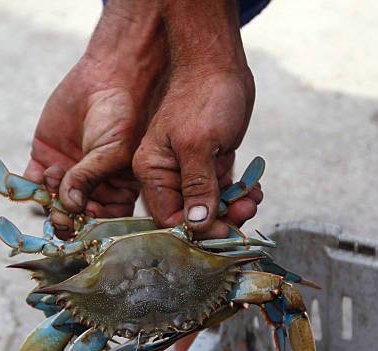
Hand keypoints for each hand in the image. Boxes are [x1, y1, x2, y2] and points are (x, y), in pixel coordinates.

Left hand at [24, 3, 164, 237]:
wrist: (107, 76)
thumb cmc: (123, 116)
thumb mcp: (113, 151)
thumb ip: (91, 179)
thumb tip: (69, 206)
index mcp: (117, 192)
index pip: (103, 221)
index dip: (92, 225)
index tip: (85, 217)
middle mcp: (91, 189)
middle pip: (74, 217)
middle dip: (66, 218)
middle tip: (61, 214)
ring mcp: (68, 175)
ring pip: (52, 203)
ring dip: (49, 198)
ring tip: (56, 174)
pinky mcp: (46, 158)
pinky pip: (32, 183)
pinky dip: (31, 185)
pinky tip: (43, 172)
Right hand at [133, 68, 260, 237]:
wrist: (219, 63)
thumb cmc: (203, 97)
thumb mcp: (199, 144)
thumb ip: (198, 186)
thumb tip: (197, 225)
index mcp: (153, 171)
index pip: (168, 218)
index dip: (195, 230)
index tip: (223, 230)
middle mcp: (168, 176)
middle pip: (191, 216)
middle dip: (220, 220)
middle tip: (245, 213)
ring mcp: (190, 172)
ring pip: (211, 207)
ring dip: (234, 208)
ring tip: (253, 200)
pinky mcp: (210, 166)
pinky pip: (223, 192)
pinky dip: (239, 195)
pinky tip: (254, 190)